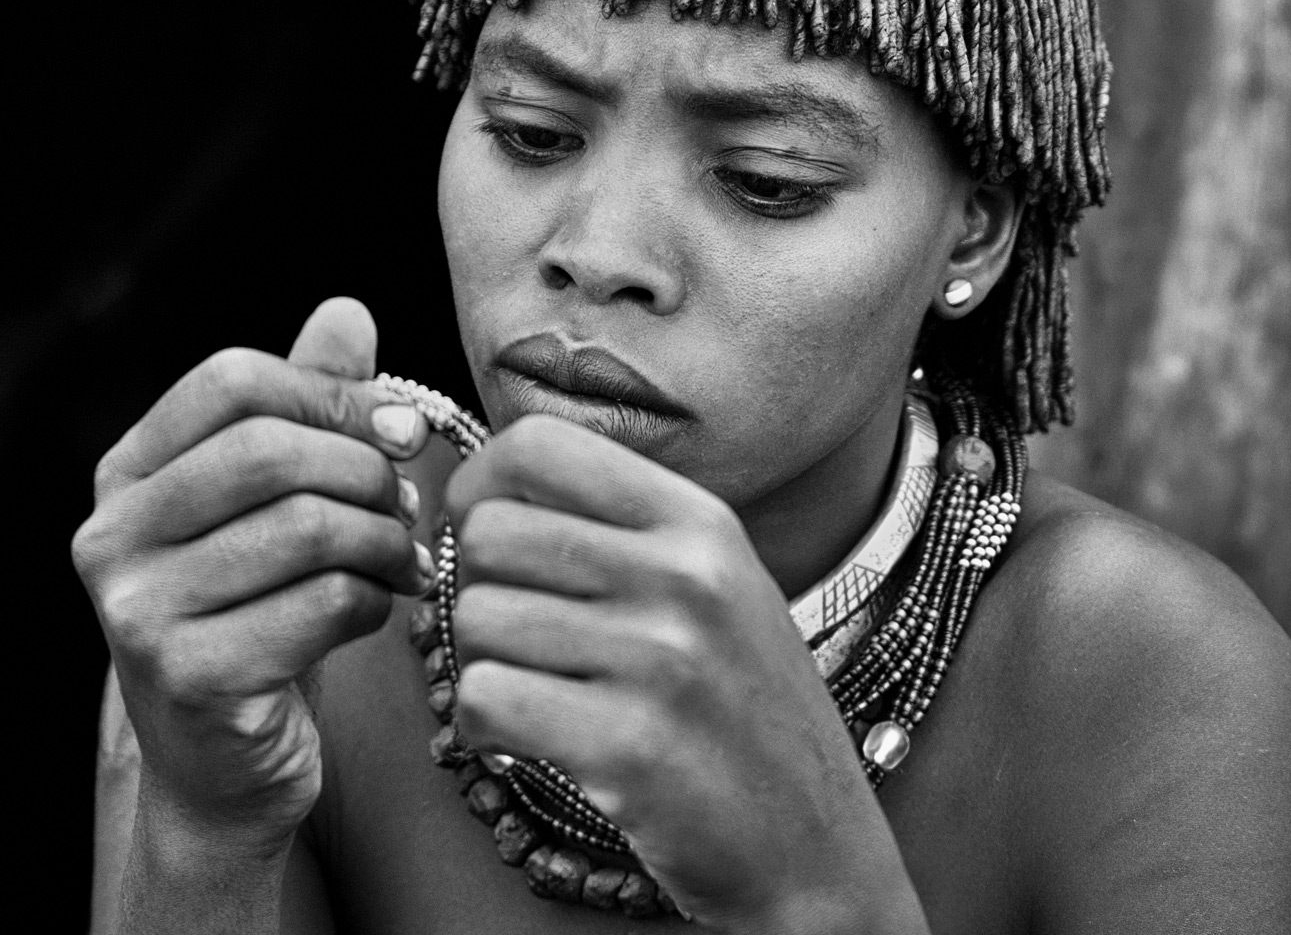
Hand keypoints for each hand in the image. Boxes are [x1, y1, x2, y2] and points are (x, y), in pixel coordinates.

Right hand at [72, 298, 434, 848]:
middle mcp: (110, 536)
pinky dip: (374, 602)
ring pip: (306, 527)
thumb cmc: (256, 617)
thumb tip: (348, 311)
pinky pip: (322, 605)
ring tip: (404, 560)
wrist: (222, 769)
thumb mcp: (275, 507)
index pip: (230, 380)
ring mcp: (138, 613)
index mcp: (125, 474)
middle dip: (365, 471)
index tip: (402, 428)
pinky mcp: (190, 679)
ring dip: (384, 541)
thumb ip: (305, 410)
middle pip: (270, 448)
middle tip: (408, 507)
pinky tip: (378, 611)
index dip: (332, 392)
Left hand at [447, 415, 924, 932]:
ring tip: (530, 692)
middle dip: (474, 586)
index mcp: (701, 522)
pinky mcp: (627, 744)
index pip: (539, 445)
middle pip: (489, 533)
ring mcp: (660, 659)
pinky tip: (519, 739)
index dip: (478, 483)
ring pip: (475, 617)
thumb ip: (622, 529)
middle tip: (509, 634)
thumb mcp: (718, 587)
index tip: (477, 529)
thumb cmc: (746, 713)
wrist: (816, 845)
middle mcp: (684, 575)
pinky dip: (478, 725)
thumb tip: (487, 494)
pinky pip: (482, 696)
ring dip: (478, 662)